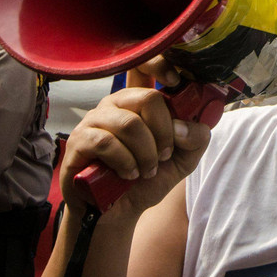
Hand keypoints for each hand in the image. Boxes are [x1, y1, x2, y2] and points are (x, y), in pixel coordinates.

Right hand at [60, 80, 209, 217]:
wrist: (117, 211)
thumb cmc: (146, 178)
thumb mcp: (183, 159)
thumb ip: (196, 138)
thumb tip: (184, 126)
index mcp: (140, 101)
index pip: (144, 65)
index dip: (161, 65)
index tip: (176, 81)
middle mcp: (116, 104)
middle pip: (148, 97)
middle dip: (164, 132)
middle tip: (164, 155)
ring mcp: (95, 120)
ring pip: (130, 123)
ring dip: (146, 153)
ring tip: (146, 171)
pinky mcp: (80, 141)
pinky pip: (107, 142)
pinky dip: (126, 162)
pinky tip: (129, 174)